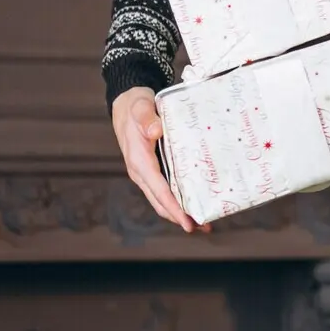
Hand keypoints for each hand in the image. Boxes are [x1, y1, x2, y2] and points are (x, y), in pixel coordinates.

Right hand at [111, 86, 209, 232]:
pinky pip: (163, 189)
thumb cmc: (135, 106)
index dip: (174, 208)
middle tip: (203, 227)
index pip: (158, 190)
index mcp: (139, 161)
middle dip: (180, 217)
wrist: (125, 103)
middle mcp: (141, 172)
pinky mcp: (151, 169)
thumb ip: (147, 118)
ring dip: (179, 212)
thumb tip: (156, 130)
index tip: (188, 222)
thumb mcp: (140, 107)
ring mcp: (145, 172)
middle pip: (160, 202)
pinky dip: (177, 199)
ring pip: (162, 198)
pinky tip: (192, 200)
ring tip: (202, 221)